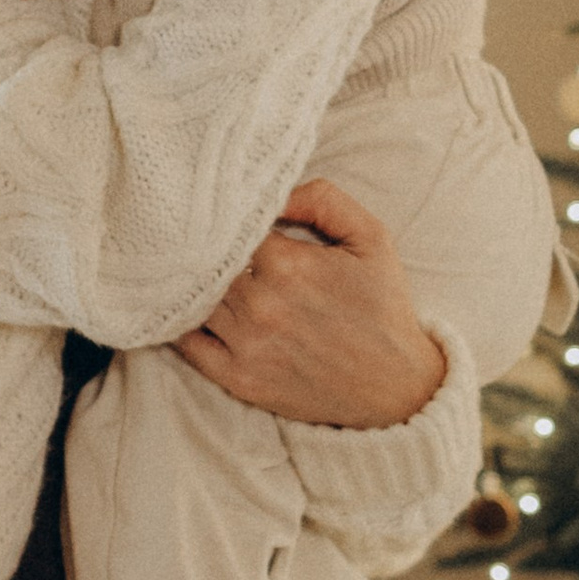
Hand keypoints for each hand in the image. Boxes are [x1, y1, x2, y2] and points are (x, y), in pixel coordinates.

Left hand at [174, 180, 446, 426]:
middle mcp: (260, 305)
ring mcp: (246, 345)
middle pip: (206, 262)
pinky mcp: (238, 379)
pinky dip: (182, 323)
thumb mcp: (371, 238)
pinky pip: (186, 344)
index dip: (230, 220)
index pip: (231, 226)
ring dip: (195, 285)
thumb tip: (273, 192)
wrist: (396, 387)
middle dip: (209, 251)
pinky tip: (189, 308)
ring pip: (194, 299)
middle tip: (205, 243)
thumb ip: (322, 199)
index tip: (232, 219)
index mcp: (288, 264)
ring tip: (200, 274)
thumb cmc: (383, 307)